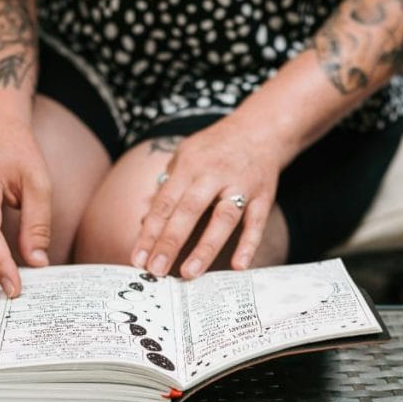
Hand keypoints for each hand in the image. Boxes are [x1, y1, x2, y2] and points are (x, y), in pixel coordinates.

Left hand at [131, 115, 286, 277]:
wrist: (261, 128)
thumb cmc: (215, 148)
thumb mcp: (185, 156)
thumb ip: (166, 187)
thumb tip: (145, 221)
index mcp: (190, 165)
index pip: (165, 203)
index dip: (150, 232)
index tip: (138, 258)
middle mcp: (214, 174)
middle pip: (189, 211)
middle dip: (170, 242)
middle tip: (156, 270)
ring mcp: (242, 184)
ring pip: (223, 219)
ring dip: (205, 248)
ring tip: (189, 273)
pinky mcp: (265, 195)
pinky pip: (257, 222)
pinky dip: (249, 244)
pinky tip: (238, 266)